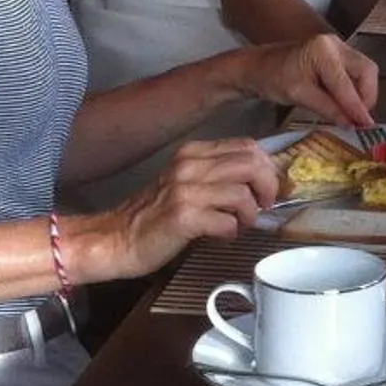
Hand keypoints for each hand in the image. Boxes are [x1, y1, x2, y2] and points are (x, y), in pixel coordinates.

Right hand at [84, 137, 277, 278]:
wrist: (117, 239)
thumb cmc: (155, 215)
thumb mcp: (186, 182)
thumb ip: (218, 175)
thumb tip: (262, 181)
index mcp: (192, 153)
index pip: (248, 146)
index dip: (268, 168)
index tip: (268, 187)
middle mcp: (189, 166)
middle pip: (252, 165)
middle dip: (268, 188)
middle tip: (263, 206)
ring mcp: (185, 191)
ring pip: (243, 193)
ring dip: (250, 214)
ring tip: (240, 224)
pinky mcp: (183, 217)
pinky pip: (227, 222)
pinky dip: (232, 232)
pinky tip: (223, 236)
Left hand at [240, 33, 380, 128]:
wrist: (260, 66)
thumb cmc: (274, 79)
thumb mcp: (299, 96)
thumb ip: (328, 108)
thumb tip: (352, 123)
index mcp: (322, 50)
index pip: (345, 83)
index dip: (356, 106)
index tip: (365, 125)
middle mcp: (336, 44)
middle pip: (366, 70)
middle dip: (366, 97)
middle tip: (359, 119)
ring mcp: (340, 46)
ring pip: (365, 71)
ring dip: (362, 94)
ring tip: (352, 113)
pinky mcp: (340, 54)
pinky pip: (357, 72)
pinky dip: (355, 89)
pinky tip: (346, 103)